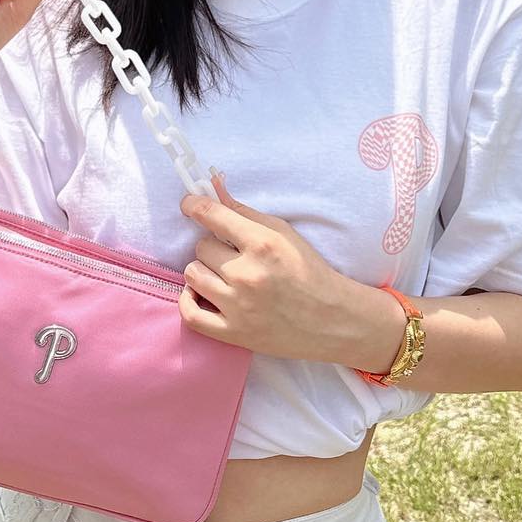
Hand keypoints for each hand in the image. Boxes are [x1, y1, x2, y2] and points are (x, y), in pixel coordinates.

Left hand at [177, 171, 404, 368]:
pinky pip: (190, 315)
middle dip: (213, 247)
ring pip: (193, 275)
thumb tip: (213, 188)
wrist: (332, 319)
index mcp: (262, 244)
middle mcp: (247, 274)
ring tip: (221, 275)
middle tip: (231, 255)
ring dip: (204, 271)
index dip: (194, 205)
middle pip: (201, 247)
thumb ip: (244, 212)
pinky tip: (201, 294)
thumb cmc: (309, 271)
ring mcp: (239, 307)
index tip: (189, 205)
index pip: (212, 216)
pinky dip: (189, 301)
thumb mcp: (283, 233)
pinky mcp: (234, 334)